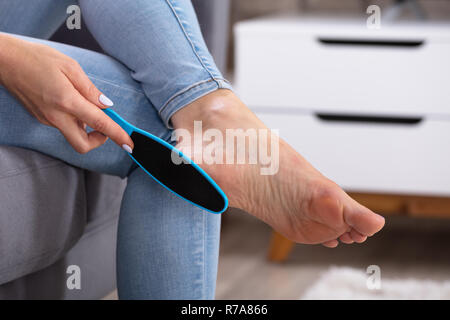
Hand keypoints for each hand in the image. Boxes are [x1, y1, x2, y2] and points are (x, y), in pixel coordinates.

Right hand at [0, 33, 132, 153]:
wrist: (4, 61)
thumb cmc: (36, 59)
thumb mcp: (70, 67)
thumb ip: (90, 89)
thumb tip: (106, 105)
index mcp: (67, 101)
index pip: (99, 124)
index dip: (117, 135)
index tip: (129, 144)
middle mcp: (56, 116)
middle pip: (82, 145)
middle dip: (99, 141)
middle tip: (105, 126)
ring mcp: (47, 120)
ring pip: (73, 135)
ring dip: (86, 127)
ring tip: (84, 102)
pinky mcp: (42, 119)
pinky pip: (64, 126)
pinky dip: (74, 120)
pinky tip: (71, 101)